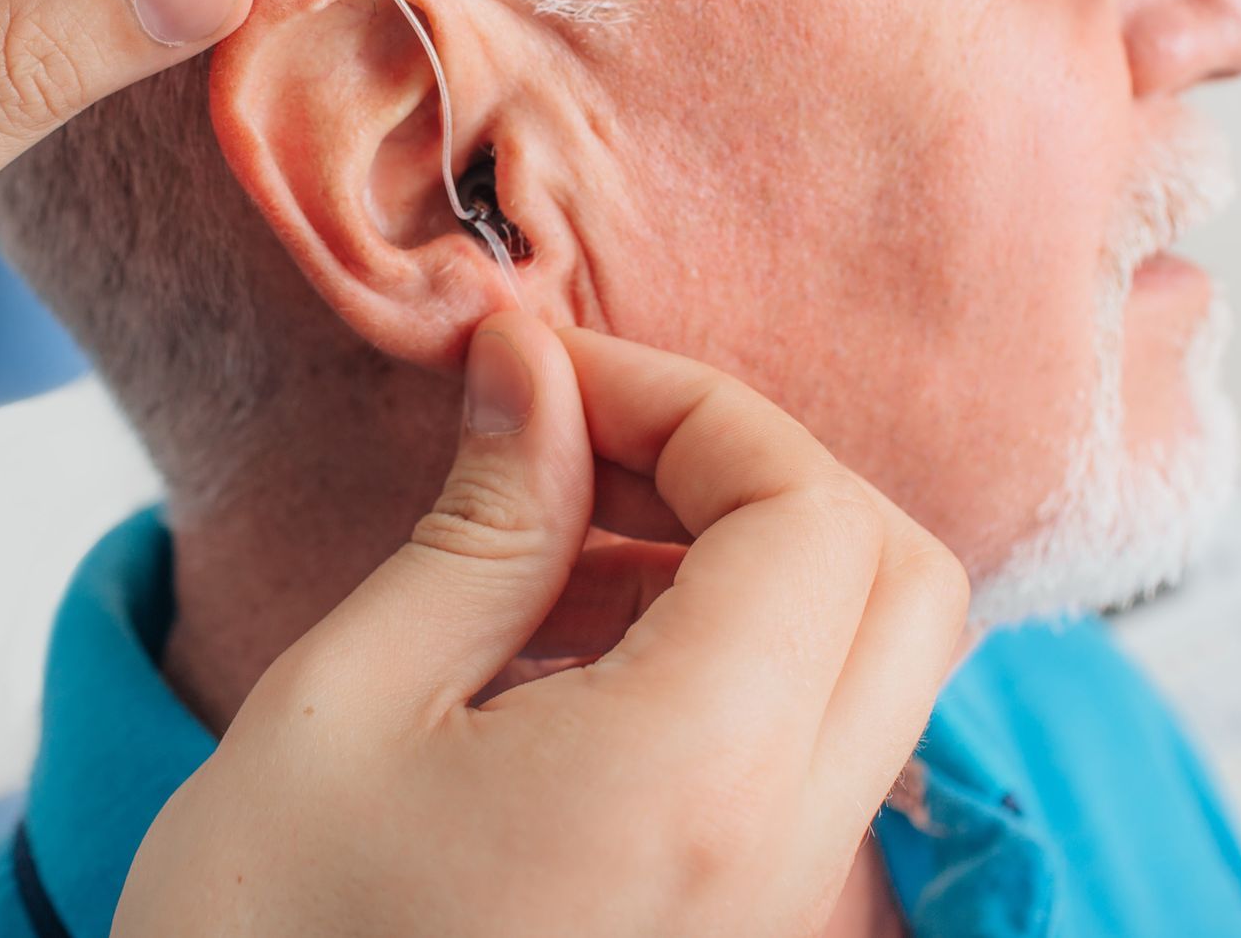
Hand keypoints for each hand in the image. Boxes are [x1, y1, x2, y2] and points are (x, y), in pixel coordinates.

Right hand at [115, 314, 968, 937]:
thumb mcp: (346, 702)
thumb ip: (483, 517)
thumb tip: (533, 360)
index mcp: (697, 778)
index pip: (810, 512)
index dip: (694, 403)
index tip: (557, 379)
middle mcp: (784, 852)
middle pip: (893, 575)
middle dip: (752, 470)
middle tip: (588, 445)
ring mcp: (780, 908)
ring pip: (868, 658)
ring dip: (740, 555)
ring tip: (555, 544)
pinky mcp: (745, 930)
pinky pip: (809, 743)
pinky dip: (727, 651)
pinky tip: (567, 645)